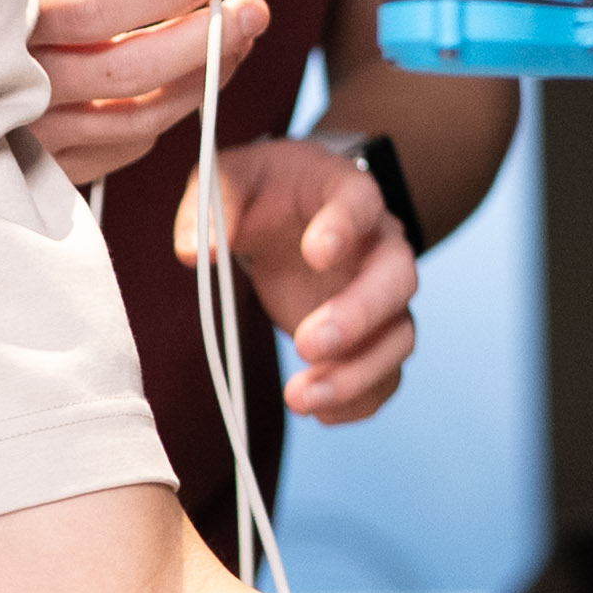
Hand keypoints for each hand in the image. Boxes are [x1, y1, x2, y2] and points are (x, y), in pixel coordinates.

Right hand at [28, 0, 264, 187]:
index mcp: (10, 19)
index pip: (95, 12)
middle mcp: (13, 84)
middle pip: (125, 73)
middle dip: (201, 41)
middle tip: (251, 12)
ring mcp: (28, 134)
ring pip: (137, 119)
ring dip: (199, 81)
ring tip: (233, 41)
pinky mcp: (46, 167)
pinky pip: (126, 148)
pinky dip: (164, 113)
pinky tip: (180, 79)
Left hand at [179, 137, 420, 421]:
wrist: (292, 209)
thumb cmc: (265, 190)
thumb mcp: (230, 178)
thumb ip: (211, 205)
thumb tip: (195, 254)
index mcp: (347, 192)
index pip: (360, 203)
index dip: (344, 227)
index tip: (315, 254)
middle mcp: (379, 244)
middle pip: (396, 279)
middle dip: (357, 316)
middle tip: (306, 344)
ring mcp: (382, 295)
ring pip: (398, 336)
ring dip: (357, 373)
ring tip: (299, 398)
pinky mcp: (372, 337)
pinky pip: (386, 375)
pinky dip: (360, 401)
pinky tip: (319, 413)